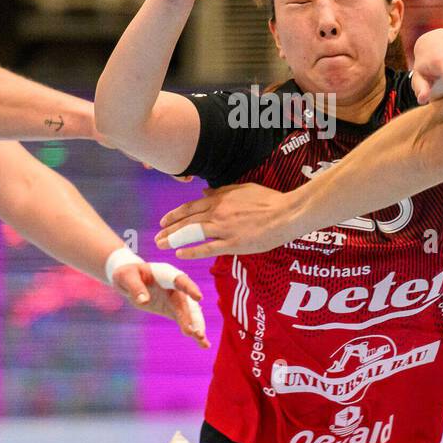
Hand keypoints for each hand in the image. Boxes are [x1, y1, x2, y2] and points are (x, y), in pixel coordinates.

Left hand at [111, 261, 209, 347]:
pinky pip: (185, 321)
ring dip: (196, 327)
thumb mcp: (127, 277)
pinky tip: (202, 343)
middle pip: (187, 303)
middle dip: (193, 318)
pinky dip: (193, 332)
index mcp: (166, 274)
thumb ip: (136, 287)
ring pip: (189, 314)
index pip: (180, 281)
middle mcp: (176, 287)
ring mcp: (176, 299)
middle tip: (197, 333)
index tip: (198, 298)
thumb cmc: (128, 274)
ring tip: (203, 342)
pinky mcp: (173, 310)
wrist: (130, 279)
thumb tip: (144, 301)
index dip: (190, 289)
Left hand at [155, 183, 299, 258]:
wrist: (285, 213)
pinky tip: (179, 254)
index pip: (191, 207)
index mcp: (220, 199)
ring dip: (174, 239)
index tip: (164, 221)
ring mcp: (224, 229)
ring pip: (192, 234)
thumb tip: (204, 192)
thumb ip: (221, 192)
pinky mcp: (233, 244)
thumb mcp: (242, 188)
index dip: (175, 215)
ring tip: (161, 245)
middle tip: (157, 236)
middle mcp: (218, 213)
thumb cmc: (268, 199)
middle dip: (169, 229)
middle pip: (187, 221)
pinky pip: (207, 248)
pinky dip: (191, 251)